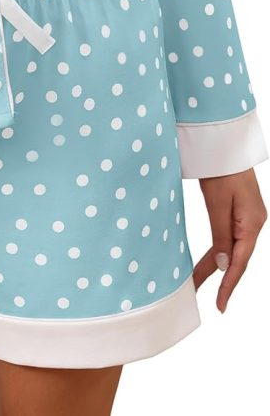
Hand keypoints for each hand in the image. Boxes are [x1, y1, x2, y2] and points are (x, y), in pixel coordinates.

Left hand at [192, 167, 267, 312]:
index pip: (239, 262)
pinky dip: (218, 249)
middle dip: (217, 277)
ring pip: (231, 248)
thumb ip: (221, 235)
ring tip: (195, 280)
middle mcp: (254, 223)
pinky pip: (229, 236)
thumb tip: (222, 266)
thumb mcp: (218, 203)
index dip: (228, 285)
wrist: (225, 143)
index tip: (219, 305)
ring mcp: (247, 218)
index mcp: (252, 223)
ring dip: (214, 263)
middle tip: (195, 292)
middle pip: (235, 257)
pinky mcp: (239, 212)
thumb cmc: (222, 168)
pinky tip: (209, 260)